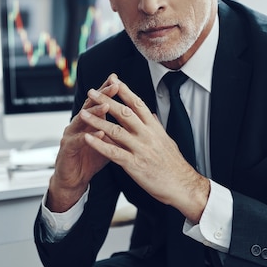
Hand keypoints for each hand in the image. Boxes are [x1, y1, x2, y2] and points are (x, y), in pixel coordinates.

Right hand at [46, 74, 119, 212]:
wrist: (73, 180)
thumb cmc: (90, 160)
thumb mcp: (107, 142)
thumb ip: (117, 130)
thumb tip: (136, 120)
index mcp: (90, 121)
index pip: (100, 102)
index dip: (108, 91)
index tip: (120, 81)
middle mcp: (79, 124)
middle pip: (91, 105)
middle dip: (103, 95)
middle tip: (114, 85)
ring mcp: (71, 134)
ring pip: (83, 120)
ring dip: (95, 112)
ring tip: (106, 105)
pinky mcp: (68, 148)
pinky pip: (79, 141)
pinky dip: (90, 137)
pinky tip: (99, 133)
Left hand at [80, 75, 209, 222]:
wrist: (183, 186)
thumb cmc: (174, 165)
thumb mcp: (167, 140)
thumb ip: (156, 126)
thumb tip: (151, 114)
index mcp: (154, 128)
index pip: (138, 104)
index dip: (125, 91)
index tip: (113, 80)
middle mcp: (147, 135)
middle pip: (124, 112)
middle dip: (106, 100)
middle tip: (92, 91)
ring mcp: (140, 149)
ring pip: (116, 130)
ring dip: (97, 120)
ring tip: (83, 112)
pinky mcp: (134, 164)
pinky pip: (113, 152)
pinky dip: (99, 144)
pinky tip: (87, 137)